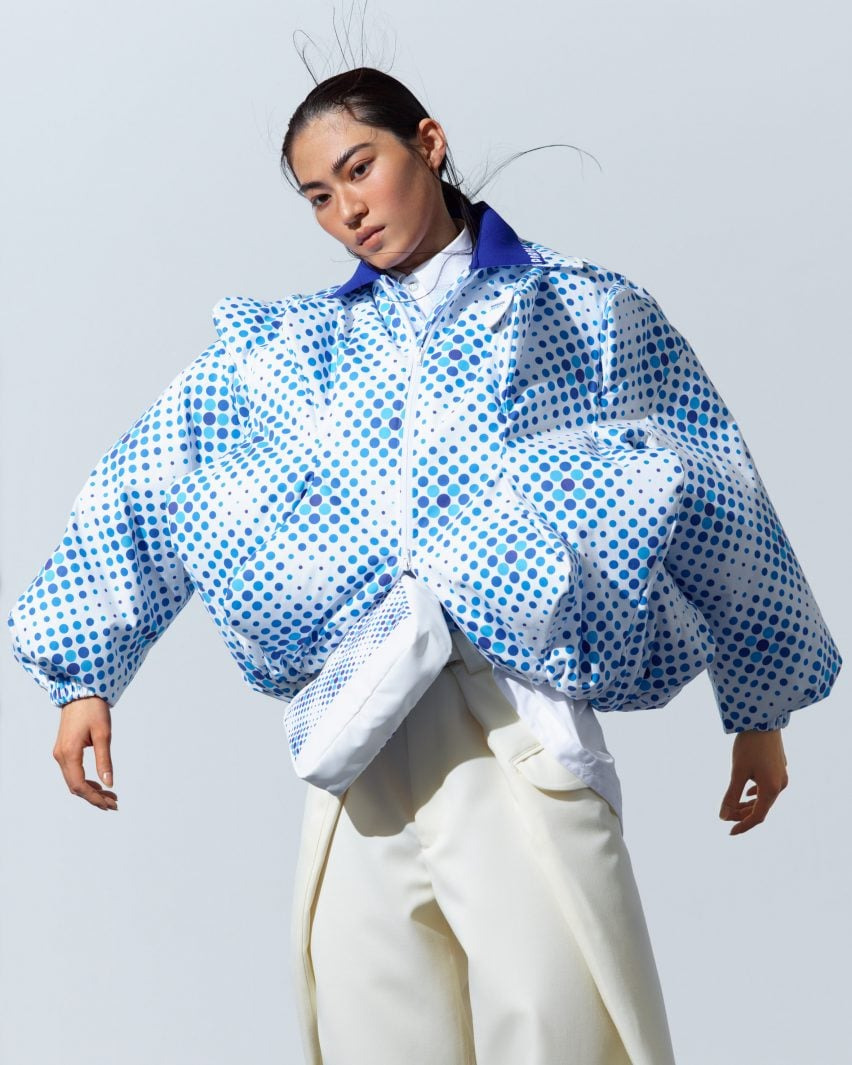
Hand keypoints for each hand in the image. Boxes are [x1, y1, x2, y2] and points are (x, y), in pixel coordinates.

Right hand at [53, 696, 117, 810]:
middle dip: (94, 797)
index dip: (94, 798)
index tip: (111, 804)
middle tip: (114, 804)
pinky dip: (85, 781)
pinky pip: (72, 772)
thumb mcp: (103, 735)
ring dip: (90, 791)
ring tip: (110, 797)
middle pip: (75, 786)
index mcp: (69, 753)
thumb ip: (104, 760)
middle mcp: (61, 756)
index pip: (79, 785)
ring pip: (73, 781)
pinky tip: (99, 785)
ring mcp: (60, 753)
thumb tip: (109, 784)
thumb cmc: (93, 710)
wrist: (80, 692)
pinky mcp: (64, 750)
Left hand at [719, 728, 786, 834]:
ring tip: (732, 807)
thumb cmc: (749, 745)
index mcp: (772, 789)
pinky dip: (755, 793)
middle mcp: (781, 785)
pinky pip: (768, 787)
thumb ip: (731, 795)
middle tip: (725, 816)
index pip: (757, 816)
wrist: (764, 719)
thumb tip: (723, 816)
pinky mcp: (779, 766)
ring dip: (748, 804)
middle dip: (743, 814)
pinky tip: (747, 792)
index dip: (743, 826)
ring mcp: (782, 775)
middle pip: (762, 807)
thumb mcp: (737, 771)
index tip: (729, 832)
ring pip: (765, 797)